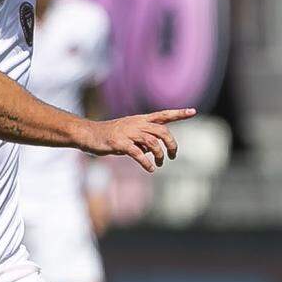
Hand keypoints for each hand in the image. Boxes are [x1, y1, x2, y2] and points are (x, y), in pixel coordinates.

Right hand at [77, 108, 196, 171]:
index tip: (193, 111)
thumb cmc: (109, 135)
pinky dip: (146, 163)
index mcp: (140, 120)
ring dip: (160, 155)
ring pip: (152, 143)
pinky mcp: (120, 143)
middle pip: (162, 131)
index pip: (163, 115)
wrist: (89, 134)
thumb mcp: (129, 134)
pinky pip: (138, 154)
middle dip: (171, 144)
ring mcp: (128, 133)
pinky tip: (150, 169)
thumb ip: (143, 139)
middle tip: (172, 156)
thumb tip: (154, 150)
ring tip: (160, 164)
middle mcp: (137, 124)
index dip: (179, 113)